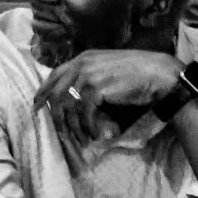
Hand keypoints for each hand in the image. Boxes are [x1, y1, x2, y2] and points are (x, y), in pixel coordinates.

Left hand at [33, 50, 182, 152]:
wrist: (160, 74)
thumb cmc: (138, 74)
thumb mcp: (108, 71)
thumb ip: (91, 78)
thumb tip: (76, 100)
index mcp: (83, 58)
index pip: (55, 75)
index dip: (44, 92)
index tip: (37, 107)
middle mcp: (82, 64)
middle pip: (56, 93)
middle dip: (55, 115)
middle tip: (59, 133)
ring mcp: (88, 74)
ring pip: (68, 105)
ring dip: (74, 127)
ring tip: (83, 139)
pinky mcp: (96, 87)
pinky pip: (84, 112)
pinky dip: (89, 126)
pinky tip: (96, 134)